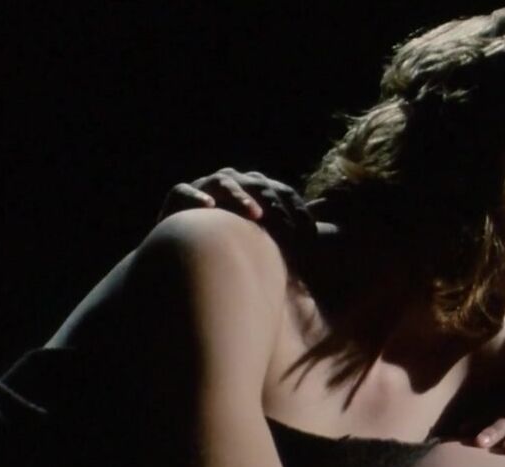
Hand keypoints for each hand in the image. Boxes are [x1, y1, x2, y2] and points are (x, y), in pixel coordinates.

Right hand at [157, 168, 315, 244]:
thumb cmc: (234, 241)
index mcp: (258, 189)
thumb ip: (292, 230)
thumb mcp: (267, 236)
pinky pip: (185, 191)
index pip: (283, 193)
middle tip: (288, 228)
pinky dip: (196, 196)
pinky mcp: (179, 196)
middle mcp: (234, 181)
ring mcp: (206, 185)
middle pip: (258, 185)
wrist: (188, 246)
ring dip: (241, 197)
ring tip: (255, 214)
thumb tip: (326, 228)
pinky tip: (208, 206)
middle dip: (275, 205)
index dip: (298, 211)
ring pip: (225, 183)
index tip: (311, 237)